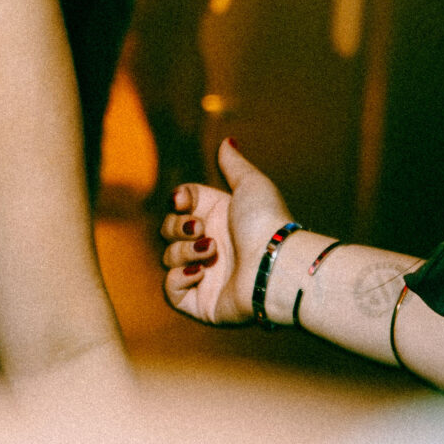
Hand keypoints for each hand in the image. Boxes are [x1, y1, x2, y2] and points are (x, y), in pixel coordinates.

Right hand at [159, 138, 292, 325]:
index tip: (184, 201)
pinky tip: (200, 273)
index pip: (181, 205)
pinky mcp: (200, 303)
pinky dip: (178, 279)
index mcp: (218, 218)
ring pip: (168, 258)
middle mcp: (210, 245)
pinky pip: (171, 290)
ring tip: (211, 253)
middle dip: (179, 227)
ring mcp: (204, 275)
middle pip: (168, 230)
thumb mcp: (250, 184)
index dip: (178, 201)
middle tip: (201, 230)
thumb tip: (228, 141)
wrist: (275, 265)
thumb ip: (234, 164)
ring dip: (184, 252)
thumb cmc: (267, 223)